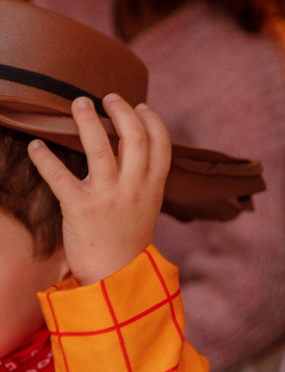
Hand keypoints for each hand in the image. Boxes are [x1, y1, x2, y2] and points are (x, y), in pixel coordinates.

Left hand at [28, 94, 171, 286]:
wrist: (117, 275)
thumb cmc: (129, 239)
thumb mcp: (147, 206)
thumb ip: (143, 180)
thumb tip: (131, 150)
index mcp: (153, 187)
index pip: (161, 145)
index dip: (152, 120)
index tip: (140, 106)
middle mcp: (134, 188)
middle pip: (134, 138)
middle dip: (121, 112)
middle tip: (107, 97)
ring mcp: (108, 197)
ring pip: (99, 148)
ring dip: (87, 121)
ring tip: (78, 103)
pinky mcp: (80, 208)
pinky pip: (59, 177)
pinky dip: (45, 158)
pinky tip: (36, 145)